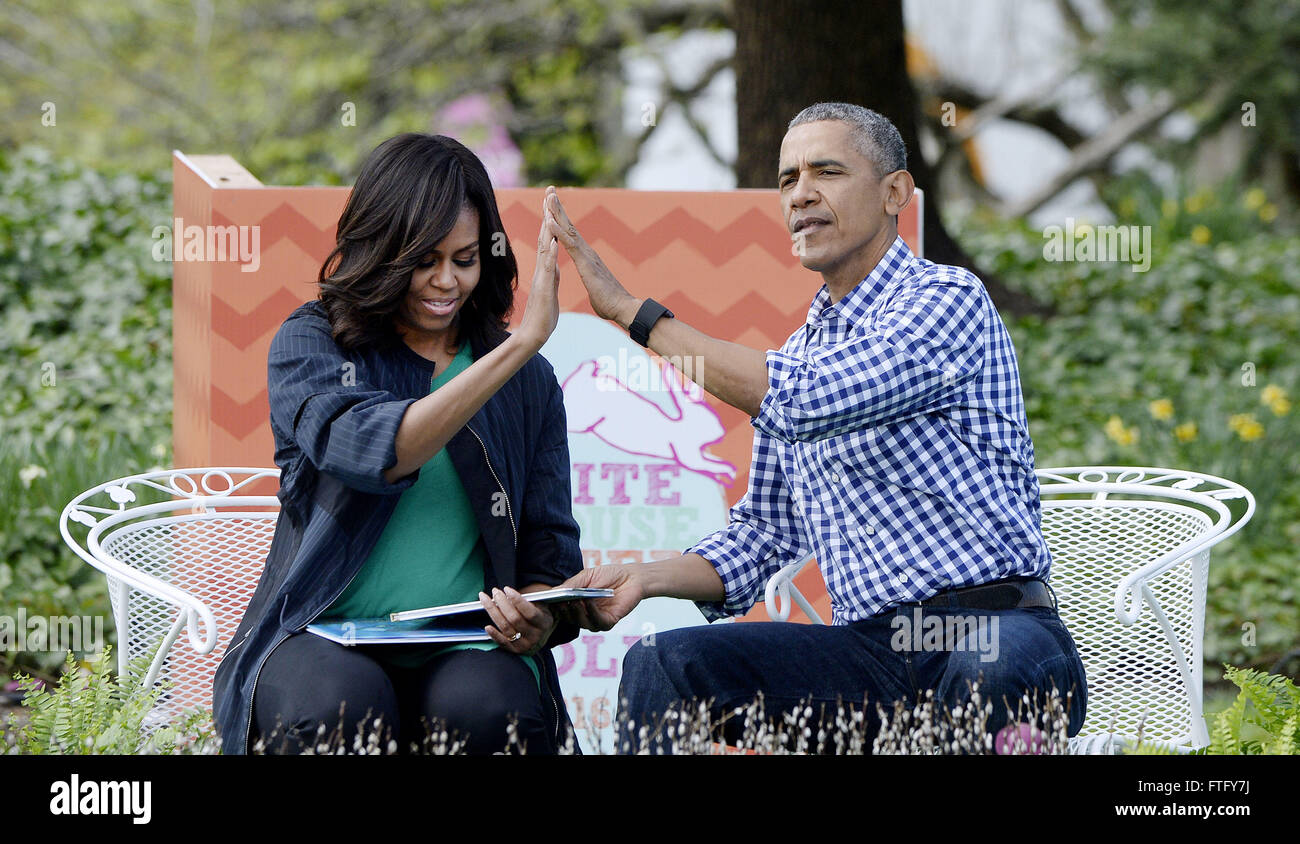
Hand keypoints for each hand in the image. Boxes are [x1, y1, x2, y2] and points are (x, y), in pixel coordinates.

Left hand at [479, 587, 556, 655]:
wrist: (540, 633)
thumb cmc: (537, 614)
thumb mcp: (539, 606)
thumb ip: (527, 601)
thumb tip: (505, 595)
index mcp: (544, 622)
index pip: (530, 612)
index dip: (517, 600)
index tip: (507, 589)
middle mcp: (536, 635)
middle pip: (515, 619)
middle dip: (502, 603)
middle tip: (495, 591)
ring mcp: (525, 644)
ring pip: (506, 628)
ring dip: (493, 612)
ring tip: (485, 599)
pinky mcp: (515, 650)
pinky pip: (502, 643)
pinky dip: (494, 635)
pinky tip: (487, 626)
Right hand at [517, 195, 561, 350]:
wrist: (535, 334)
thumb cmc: (542, 315)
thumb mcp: (550, 290)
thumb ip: (551, 275)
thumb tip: (552, 265)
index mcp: (546, 269)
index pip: (548, 239)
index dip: (551, 220)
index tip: (553, 201)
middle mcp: (542, 269)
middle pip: (545, 237)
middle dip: (548, 214)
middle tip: (549, 193)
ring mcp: (542, 277)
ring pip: (544, 249)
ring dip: (547, 229)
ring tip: (550, 210)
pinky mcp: (544, 288)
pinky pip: (548, 269)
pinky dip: (551, 254)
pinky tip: (553, 242)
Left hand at [542, 186, 637, 325]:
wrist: (622, 308)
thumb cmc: (609, 302)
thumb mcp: (596, 288)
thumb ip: (593, 282)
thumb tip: (597, 286)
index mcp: (586, 257)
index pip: (570, 235)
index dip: (560, 220)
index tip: (551, 206)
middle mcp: (587, 251)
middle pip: (569, 226)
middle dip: (558, 208)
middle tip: (549, 190)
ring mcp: (587, 255)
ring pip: (568, 229)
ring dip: (557, 213)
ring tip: (548, 197)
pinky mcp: (586, 263)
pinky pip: (569, 243)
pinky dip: (558, 231)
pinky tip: (549, 221)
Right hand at [553, 564, 644, 632]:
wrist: (631, 577)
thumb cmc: (608, 575)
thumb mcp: (586, 576)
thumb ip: (570, 584)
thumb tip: (552, 592)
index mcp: (576, 604)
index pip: (560, 609)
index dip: (551, 607)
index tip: (542, 601)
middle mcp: (584, 614)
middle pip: (568, 618)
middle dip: (562, 610)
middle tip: (558, 601)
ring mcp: (595, 620)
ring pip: (581, 622)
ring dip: (576, 612)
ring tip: (574, 600)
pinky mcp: (609, 622)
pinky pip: (597, 621)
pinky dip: (592, 612)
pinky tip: (589, 601)